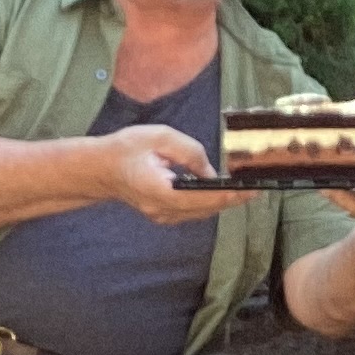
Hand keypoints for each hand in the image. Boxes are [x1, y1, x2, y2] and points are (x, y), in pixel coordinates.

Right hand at [101, 125, 247, 223]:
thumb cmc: (127, 149)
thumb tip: (211, 172)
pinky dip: (207, 203)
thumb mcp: (161, 137)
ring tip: (241, 189)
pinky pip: (191, 212)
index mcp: (162, 191)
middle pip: (207, 209)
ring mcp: (161, 216)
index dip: (232, 195)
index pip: (205, 198)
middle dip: (232, 199)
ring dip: (220, 202)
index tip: (253, 190)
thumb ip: (190, 152)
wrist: (100, 168)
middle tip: (254, 187)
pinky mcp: (162, 215)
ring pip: (201, 213)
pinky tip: (217, 192)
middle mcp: (163, 209)